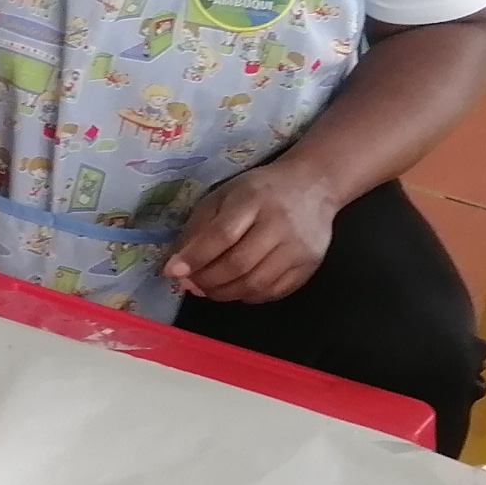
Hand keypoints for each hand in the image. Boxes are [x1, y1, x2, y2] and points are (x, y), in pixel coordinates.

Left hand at [165, 164, 339, 304]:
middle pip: (238, 264)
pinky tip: (234, 288)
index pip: (222, 235)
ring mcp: (298, 248)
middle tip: (189, 285)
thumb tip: (177, 267)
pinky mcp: (308, 267)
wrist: (312, 187)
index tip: (173, 272)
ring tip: (207, 289)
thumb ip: (199, 228)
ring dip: (223, 293)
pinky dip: (247, 296)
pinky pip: (272, 293)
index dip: (195, 257)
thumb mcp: (224, 196)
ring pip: (254, 284)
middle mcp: (280, 224)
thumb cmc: (259, 192)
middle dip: (206, 280)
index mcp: (254, 199)